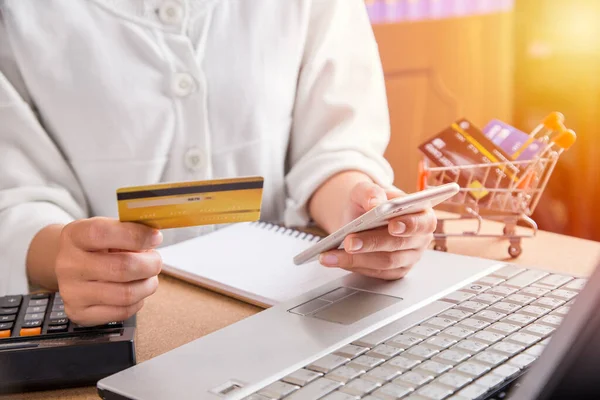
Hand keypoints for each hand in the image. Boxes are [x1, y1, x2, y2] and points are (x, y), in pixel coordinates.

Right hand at [55, 217, 162, 325]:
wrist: (70, 267)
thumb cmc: (96, 246)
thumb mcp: (108, 228)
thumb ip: (130, 230)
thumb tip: (154, 237)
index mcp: (74, 235)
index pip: (102, 233)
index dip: (136, 235)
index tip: (155, 237)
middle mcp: (68, 264)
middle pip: (122, 267)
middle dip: (150, 264)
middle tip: (155, 261)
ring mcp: (72, 292)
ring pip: (126, 294)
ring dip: (148, 285)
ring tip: (148, 277)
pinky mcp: (79, 313)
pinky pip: (122, 312)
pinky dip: (138, 301)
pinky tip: (134, 290)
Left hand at [319, 181, 436, 279]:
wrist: (359, 217)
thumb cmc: (369, 202)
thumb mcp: (366, 190)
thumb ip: (371, 192)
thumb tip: (375, 204)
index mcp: (421, 214)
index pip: (423, 222)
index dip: (410, 225)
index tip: (392, 226)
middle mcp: (418, 238)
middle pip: (398, 245)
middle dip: (371, 243)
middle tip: (348, 242)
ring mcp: (408, 257)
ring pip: (385, 262)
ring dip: (357, 259)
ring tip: (332, 254)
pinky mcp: (394, 271)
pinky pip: (375, 272)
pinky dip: (353, 266)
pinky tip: (335, 260)